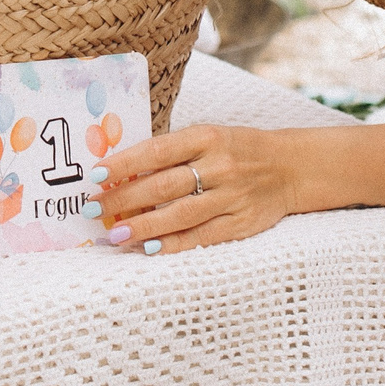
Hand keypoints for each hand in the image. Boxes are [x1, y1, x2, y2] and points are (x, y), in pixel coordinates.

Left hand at [94, 124, 296, 254]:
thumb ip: (174, 152)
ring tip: (116, 235)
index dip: (125, 164)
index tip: (96, 175)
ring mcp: (232, 196)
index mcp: (208, 137)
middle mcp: (220, 166)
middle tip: (93, 210)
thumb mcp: (209, 137)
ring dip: (144, 227)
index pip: (158, 150)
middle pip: (164, 185)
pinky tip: (150, 248)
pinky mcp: (242, 223)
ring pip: (180, 215)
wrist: (291, 167)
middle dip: (124, 199)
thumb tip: (123, 171)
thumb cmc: (238, 150)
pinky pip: (202, 237)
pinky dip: (174, 244)